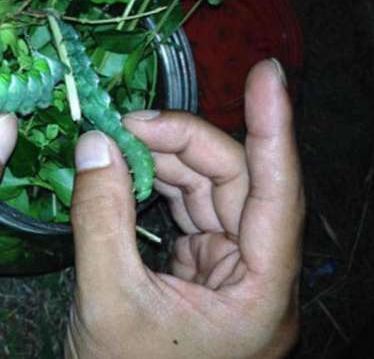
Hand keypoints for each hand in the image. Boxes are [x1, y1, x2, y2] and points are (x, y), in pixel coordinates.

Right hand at [66, 59, 302, 358]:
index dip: (273, 127)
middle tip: (127, 121)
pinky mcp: (202, 271)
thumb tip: (95, 144)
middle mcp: (255, 276)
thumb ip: (101, 217)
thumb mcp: (107, 300)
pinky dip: (157, 187)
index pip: (278, 193)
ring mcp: (229, 272)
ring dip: (166, 162)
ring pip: (209, 193)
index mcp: (259, 292)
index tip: (266, 74)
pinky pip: (188, 212)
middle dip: (184, 143)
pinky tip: (127, 170)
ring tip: (117, 141)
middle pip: (236, 184)